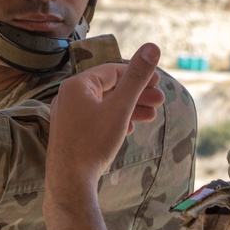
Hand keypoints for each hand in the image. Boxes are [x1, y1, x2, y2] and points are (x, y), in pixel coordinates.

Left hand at [47, 43, 164, 188]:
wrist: (70, 182)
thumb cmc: (93, 143)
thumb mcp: (120, 108)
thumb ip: (137, 78)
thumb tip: (152, 47)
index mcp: (77, 85)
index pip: (112, 71)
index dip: (137, 75)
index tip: (158, 82)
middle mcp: (69, 97)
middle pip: (109, 89)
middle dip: (137, 94)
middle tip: (161, 101)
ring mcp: (67, 116)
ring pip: (104, 106)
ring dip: (129, 109)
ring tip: (152, 116)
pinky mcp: (70, 133)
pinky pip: (96, 119)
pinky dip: (115, 120)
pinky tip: (129, 128)